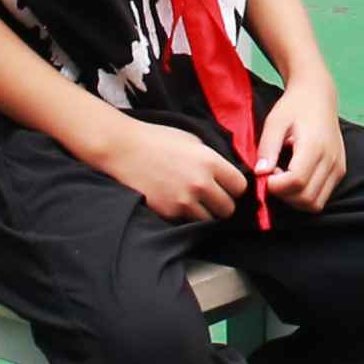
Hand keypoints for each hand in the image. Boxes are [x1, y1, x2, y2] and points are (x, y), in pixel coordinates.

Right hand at [93, 111, 247, 225]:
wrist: (124, 149)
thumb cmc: (158, 140)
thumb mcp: (192, 140)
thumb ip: (213, 158)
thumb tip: (227, 175)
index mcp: (210, 162)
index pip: (240, 187)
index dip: (234, 188)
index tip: (227, 188)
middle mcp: (200, 183)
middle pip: (228, 209)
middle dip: (222, 205)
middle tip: (212, 199)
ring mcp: (183, 201)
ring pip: (208, 221)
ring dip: (204, 214)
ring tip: (193, 203)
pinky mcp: (167, 213)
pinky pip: (187, 223)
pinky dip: (185, 218)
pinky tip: (177, 204)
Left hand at [258, 70, 345, 208]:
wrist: (319, 95)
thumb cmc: (294, 106)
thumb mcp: (275, 121)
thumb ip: (267, 147)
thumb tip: (260, 173)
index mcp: (315, 146)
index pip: (296, 182)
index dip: (276, 186)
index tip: (265, 173)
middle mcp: (331, 160)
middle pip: (307, 199)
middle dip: (284, 195)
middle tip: (273, 176)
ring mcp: (338, 167)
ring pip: (316, 204)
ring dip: (295, 199)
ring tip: (284, 178)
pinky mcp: (339, 171)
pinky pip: (322, 196)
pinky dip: (305, 195)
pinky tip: (295, 177)